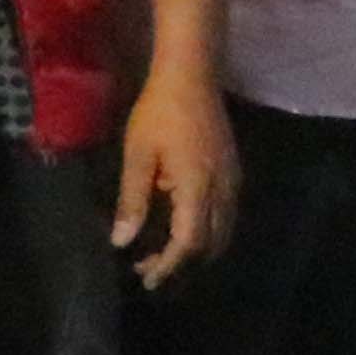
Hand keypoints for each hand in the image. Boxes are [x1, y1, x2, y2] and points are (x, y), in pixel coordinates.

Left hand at [113, 65, 240, 286]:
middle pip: (211, 243)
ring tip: (165, 252)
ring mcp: (232, 181)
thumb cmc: (159, 112)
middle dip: (182, 261)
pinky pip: (226, 215)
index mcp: (197, 188)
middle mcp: (222, 190)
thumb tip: (122, 241)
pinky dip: (208, 231)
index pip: (188, 242)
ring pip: (223, 231)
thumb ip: (133, 200)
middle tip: (150, 267)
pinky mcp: (233, 172)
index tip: (147, 279)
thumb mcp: (137, 155)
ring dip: (197, 248)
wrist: (192, 75)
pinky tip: (184, 224)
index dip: (168, 265)